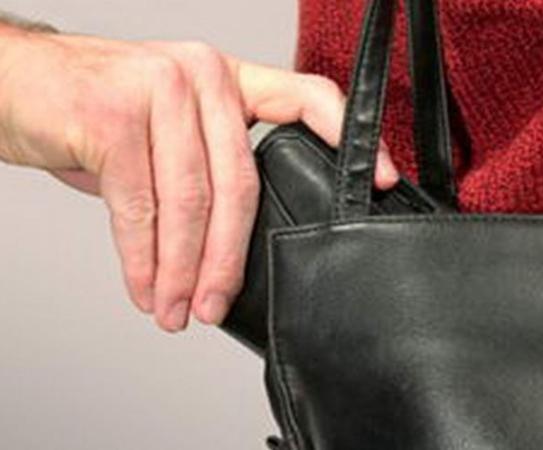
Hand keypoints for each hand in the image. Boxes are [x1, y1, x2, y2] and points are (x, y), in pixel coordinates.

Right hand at [0, 26, 399, 331]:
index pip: (307, 96)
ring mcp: (159, 88)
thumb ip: (203, 172)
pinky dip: (142, 260)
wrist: (16, 85)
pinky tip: (144, 289)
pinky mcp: (114, 114)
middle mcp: (201, 77)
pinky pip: (140, 208)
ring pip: (190, 202)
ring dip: (182, 270)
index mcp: (227, 80)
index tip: (380, 181)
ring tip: (175, 310)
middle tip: (214, 304)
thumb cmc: (95, 113)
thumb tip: (229, 244)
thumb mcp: (165, 134)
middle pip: (241, 183)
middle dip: (228, 258)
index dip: (349, 138)